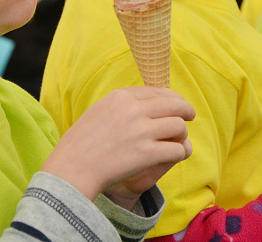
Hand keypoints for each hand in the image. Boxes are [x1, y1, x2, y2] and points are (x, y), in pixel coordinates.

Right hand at [40, 87, 193, 208]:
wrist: (71, 170)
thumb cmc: (80, 145)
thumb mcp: (98, 112)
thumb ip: (122, 106)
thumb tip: (146, 103)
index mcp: (120, 96)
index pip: (158, 91)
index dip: (172, 98)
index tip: (178, 105)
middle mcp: (132, 109)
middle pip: (174, 104)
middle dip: (186, 110)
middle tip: (190, 117)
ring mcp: (140, 131)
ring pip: (179, 126)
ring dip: (182, 135)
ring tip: (179, 141)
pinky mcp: (146, 154)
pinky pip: (177, 150)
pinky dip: (180, 153)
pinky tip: (175, 155)